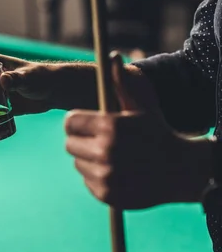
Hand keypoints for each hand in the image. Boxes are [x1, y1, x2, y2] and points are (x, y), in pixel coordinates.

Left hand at [64, 54, 211, 209]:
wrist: (182, 170)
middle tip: (100, 141)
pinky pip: (87, 181)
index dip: (78, 122)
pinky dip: (96, 178)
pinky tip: (116, 172)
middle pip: (69, 144)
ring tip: (113, 157)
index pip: (70, 122)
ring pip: (78, 163)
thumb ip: (122, 83)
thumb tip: (112, 56)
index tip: (88, 124)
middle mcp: (106, 152)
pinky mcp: (106, 194)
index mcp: (110, 127)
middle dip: (82, 140)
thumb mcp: (142, 105)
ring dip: (89, 159)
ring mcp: (105, 175)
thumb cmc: (158, 132)